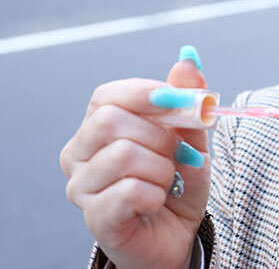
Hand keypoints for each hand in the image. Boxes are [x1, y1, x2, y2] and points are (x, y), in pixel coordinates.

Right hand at [60, 46, 210, 268]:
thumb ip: (187, 97)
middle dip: (158, 134)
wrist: (181, 232)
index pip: (107, 95)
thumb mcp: (191, 134)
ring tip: (168, 181)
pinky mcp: (96, 218)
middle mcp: (78, 154)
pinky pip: (130, 190)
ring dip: (162, 167)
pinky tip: (157, 201)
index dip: (146, 94)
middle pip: (110, 121)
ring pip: (123, 155)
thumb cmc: (178, 181)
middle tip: (177, 153)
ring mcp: (82, 187)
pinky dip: (157, 193)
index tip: (179, 102)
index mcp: (97, 126)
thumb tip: (188, 56)